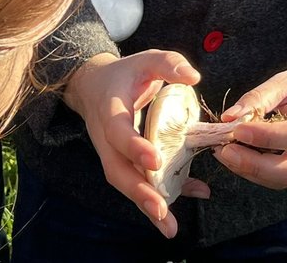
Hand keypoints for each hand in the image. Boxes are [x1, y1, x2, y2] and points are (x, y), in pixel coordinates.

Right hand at [63, 50, 203, 237]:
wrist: (92, 86)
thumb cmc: (125, 74)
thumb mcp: (146, 60)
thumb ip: (169, 64)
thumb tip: (194, 78)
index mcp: (110, 109)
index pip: (118, 131)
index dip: (134, 146)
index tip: (155, 160)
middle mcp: (106, 137)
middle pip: (116, 169)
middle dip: (138, 192)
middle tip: (161, 210)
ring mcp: (111, 153)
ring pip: (124, 183)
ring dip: (145, 205)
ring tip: (169, 227)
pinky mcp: (121, 161)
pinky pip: (136, 182)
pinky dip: (158, 195)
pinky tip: (184, 201)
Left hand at [211, 59, 286, 189]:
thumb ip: (260, 97)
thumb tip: (229, 117)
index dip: (265, 137)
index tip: (236, 129)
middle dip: (255, 166)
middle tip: (225, 151)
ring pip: (286, 180)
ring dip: (252, 171)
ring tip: (227, 153)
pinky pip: (285, 178)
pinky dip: (259, 171)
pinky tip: (242, 157)